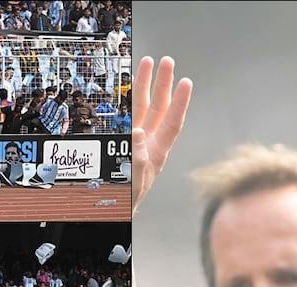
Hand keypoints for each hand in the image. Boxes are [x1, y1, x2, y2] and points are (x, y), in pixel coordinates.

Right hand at [131, 56, 191, 215]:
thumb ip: (137, 159)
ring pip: (142, 108)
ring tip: (148, 64)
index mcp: (157, 154)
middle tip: (167, 62)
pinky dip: (127, 101)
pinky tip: (128, 87)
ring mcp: (135, 142)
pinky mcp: (120, 142)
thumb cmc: (125, 203)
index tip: (186, 82)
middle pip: (159, 108)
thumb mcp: (133, 182)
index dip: (179, 102)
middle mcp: (149, 144)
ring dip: (145, 86)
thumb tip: (139, 134)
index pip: (172, 122)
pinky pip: (126, 116)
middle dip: (163, 84)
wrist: (110, 214)